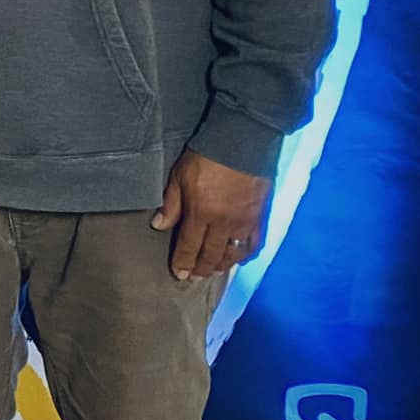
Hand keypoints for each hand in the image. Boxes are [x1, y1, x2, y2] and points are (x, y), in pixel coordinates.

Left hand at [151, 149, 270, 280]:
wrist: (242, 142)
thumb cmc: (206, 157)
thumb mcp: (179, 177)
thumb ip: (171, 204)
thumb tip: (159, 226)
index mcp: (201, 213)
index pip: (190, 246)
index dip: (183, 262)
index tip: (179, 274)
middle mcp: (225, 223)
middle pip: (212, 255)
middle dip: (201, 268)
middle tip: (193, 277)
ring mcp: (245, 222)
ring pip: (233, 254)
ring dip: (221, 265)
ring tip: (212, 271)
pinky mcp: (260, 217)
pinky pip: (254, 244)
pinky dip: (245, 255)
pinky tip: (238, 259)